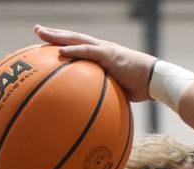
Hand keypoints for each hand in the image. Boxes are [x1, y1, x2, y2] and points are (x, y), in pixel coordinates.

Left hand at [34, 25, 154, 101]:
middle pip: (73, 38)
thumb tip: (95, 113)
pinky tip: (59, 51)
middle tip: (37, 30)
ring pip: (76, 38)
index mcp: (103, 56)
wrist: (156, 80)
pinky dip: (73, 50)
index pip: (79, 46)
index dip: (64, 43)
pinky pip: (87, 51)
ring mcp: (105, 50)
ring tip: (40, 32)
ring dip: (57, 36)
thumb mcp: (120, 92)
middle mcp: (101, 49)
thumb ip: (106, 97)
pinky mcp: (109, 54)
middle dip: (54, 34)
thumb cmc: (141, 88)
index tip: (48, 43)